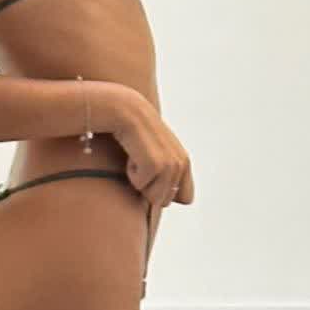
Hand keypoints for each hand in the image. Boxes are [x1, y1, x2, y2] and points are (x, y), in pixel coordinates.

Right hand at [103, 87, 193, 211]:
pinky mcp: (156, 164)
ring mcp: (171, 164)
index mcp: (185, 161)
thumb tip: (166, 199)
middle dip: (148, 188)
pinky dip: (130, 174)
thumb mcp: (155, 151)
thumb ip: (165, 173)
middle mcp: (182, 163)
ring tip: (136, 157)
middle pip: (165, 201)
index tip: (150, 170)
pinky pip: (139, 186)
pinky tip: (130, 153)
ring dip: (138, 181)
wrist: (124, 109)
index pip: (186, 198)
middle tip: (140, 161)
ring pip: (153, 197)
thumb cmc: (134, 133)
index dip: (164, 192)